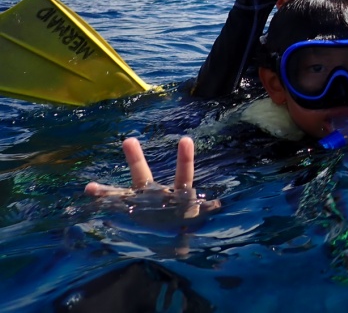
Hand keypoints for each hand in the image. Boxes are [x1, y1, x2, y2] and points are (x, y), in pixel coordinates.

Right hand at [85, 137, 219, 218]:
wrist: (174, 249)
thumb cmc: (187, 231)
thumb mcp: (197, 224)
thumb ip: (204, 213)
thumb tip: (217, 204)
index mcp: (177, 197)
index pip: (183, 174)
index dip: (185, 159)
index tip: (185, 140)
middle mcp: (156, 197)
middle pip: (143, 175)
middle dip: (135, 159)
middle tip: (128, 140)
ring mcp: (141, 206)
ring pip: (122, 195)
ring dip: (107, 191)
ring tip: (89, 187)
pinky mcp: (131, 217)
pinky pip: (115, 211)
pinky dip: (101, 204)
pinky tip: (88, 196)